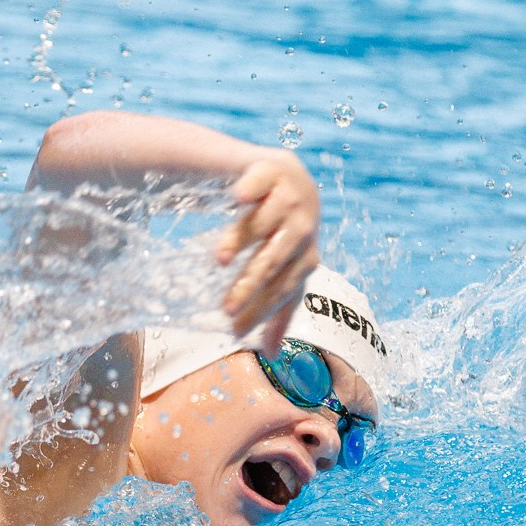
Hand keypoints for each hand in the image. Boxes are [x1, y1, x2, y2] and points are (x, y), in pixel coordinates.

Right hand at [214, 150, 319, 353]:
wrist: (286, 174)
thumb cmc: (282, 231)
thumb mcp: (284, 268)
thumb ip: (278, 308)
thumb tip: (270, 356)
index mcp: (307, 256)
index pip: (283, 289)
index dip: (260, 311)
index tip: (234, 330)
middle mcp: (304, 228)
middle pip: (274, 262)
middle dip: (249, 287)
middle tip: (225, 308)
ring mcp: (290, 197)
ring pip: (265, 225)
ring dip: (242, 241)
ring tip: (219, 260)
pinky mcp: (272, 169)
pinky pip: (261, 183)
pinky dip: (251, 190)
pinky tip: (238, 198)